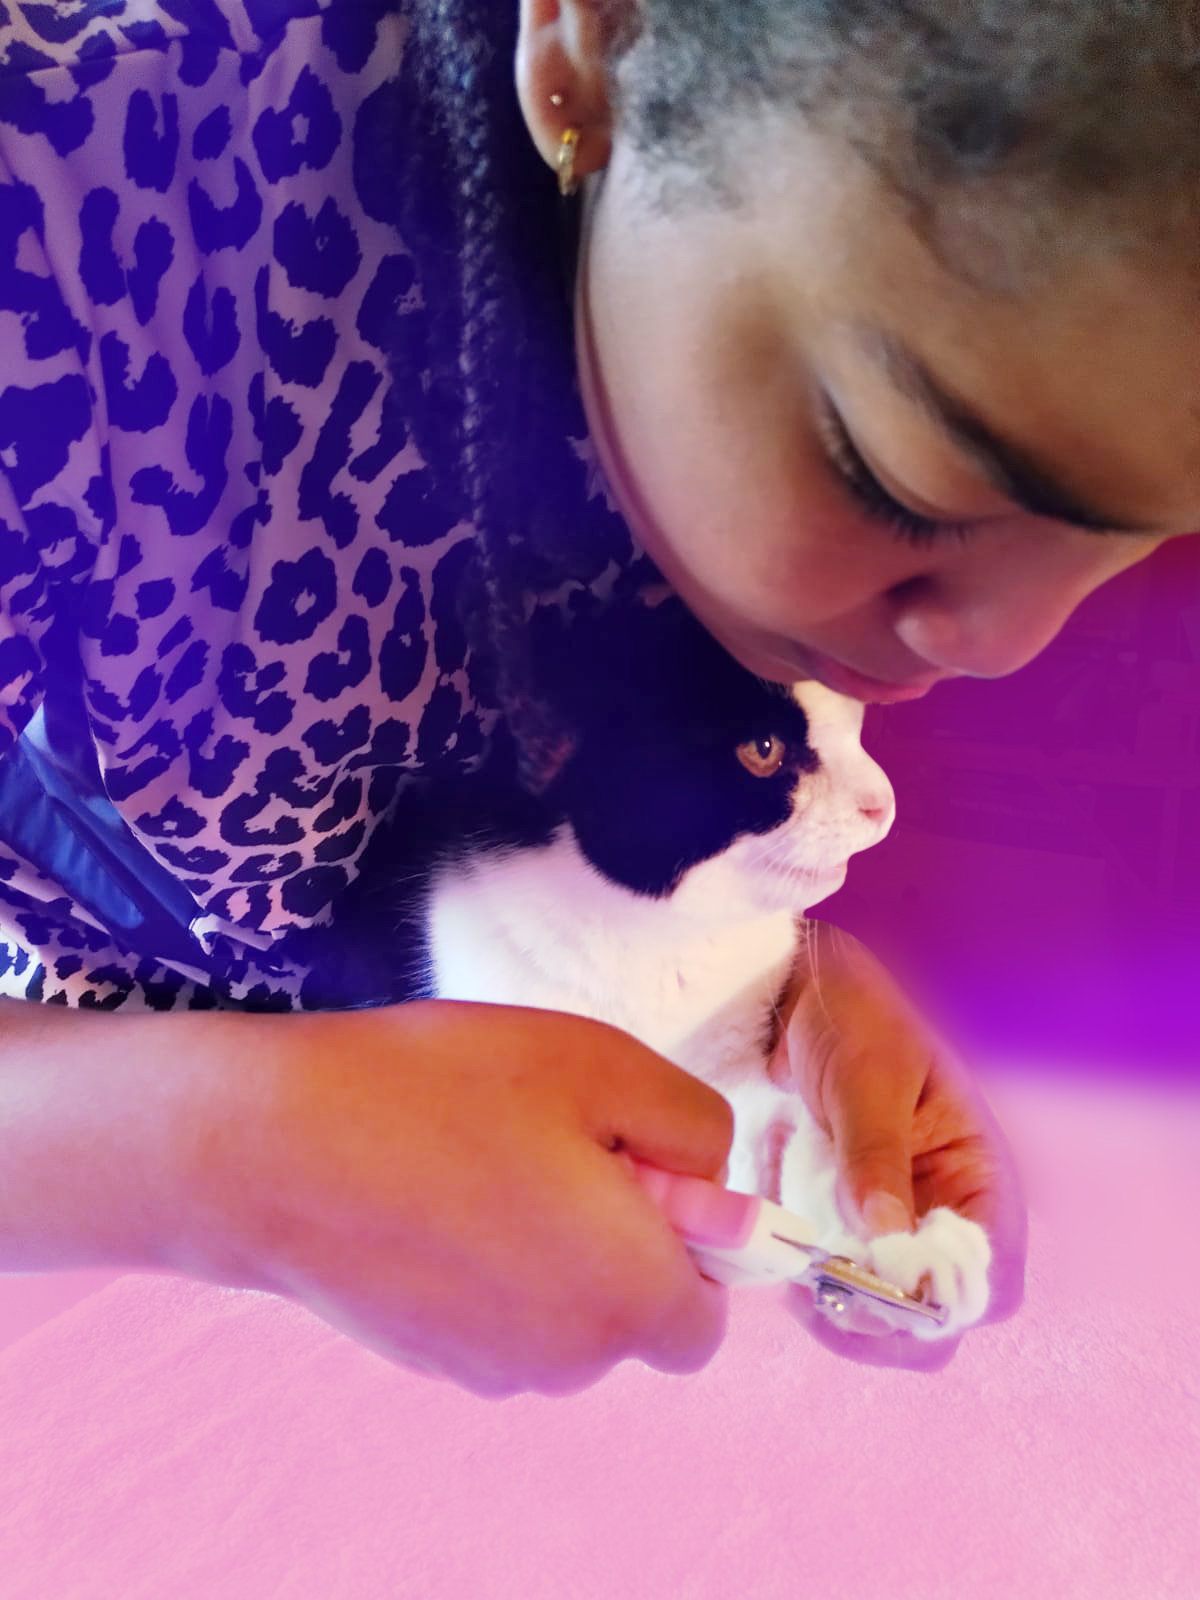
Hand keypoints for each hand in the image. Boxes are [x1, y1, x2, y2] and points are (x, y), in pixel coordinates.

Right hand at [167, 1001, 733, 1398]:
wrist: (269, 1147)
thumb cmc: (442, 1093)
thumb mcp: (600, 1064)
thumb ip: (693, 1125)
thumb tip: (707, 1176)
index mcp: (628, 1299)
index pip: (708, 1313)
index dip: (693, 1237)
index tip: (635, 1164)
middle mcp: (565, 1360)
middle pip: (633, 1314)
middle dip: (619, 1239)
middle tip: (554, 1143)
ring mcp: (484, 1368)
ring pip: (561, 1314)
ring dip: (551, 1252)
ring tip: (482, 1158)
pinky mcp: (422, 1358)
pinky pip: (495, 1315)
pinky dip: (487, 1267)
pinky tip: (433, 1193)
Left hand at [770, 921, 1026, 1370]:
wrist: (813, 992)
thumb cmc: (860, 1020)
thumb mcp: (869, 1080)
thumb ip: (876, 1157)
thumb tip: (885, 1240)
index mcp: (982, 1181)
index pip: (989, 1283)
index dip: (939, 1306)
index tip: (871, 1285)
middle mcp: (952, 1216)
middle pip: (942, 1320)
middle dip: (883, 1325)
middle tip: (817, 1292)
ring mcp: (905, 1228)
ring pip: (893, 1319)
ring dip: (846, 1317)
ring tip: (795, 1284)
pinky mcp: (859, 1229)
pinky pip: (852, 1289)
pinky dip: (821, 1295)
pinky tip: (786, 1269)